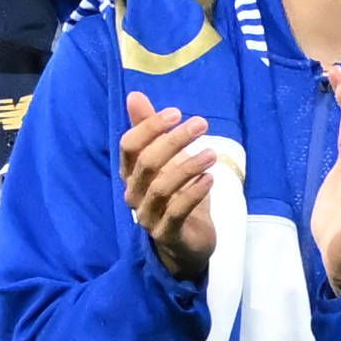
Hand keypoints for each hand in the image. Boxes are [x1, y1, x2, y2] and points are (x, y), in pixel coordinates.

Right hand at [120, 92, 223, 273]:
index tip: (176, 112)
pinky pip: (177, 212)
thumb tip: (134, 96)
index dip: (149, 127)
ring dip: (187, 166)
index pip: (129, 146)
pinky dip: (194, 193)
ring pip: (161, 187)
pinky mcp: (167, 234)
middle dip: (174, 140)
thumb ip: (151, 130)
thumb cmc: (176, 197)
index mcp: (131, 174)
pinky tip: (210, 179)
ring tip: (211, 153)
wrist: (187, 244)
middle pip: (146, 163)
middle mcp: (134, 194)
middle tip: (201, 124)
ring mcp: (148, 215)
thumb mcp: (167, 161)